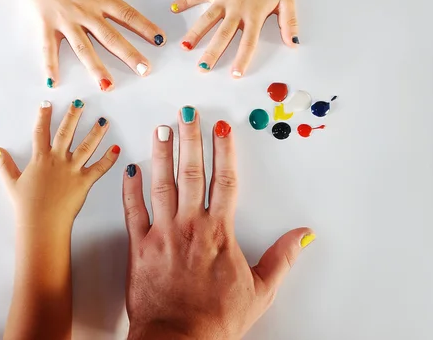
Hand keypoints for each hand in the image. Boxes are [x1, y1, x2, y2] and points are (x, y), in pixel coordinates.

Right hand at [0, 0, 165, 89]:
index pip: (127, 15)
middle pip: (111, 38)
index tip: (159, 40)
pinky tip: (54, 82)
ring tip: (108, 86)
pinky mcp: (46, 26)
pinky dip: (50, 65)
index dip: (145, 27)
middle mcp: (84, 12)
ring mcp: (64, 22)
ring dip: (96, 69)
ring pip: (83, 49)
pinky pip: (48, 49)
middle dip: (129, 55)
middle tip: (144, 71)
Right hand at [0, 99, 119, 339]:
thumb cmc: (26, 206)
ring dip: (96, 132)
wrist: (40, 223)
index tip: (47, 103)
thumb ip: (5, 165)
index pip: (40, 132)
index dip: (43, 117)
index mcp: (39, 159)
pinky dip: (109, 158)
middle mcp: (56, 160)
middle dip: (73, 116)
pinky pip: (99, 168)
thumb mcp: (12, 183)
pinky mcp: (84, 182)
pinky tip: (116, 148)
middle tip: (80, 102)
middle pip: (65, 132)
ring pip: (86, 146)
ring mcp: (71, 170)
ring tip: (104, 120)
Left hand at [122, 108, 313, 338]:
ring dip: (161, 155)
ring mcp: (161, 234)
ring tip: (162, 130)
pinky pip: (132, 212)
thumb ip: (282, 258)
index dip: (224, 151)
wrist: (177, 339)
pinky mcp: (139, 247)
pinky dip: (129, 189)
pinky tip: (129, 169)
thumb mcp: (260, 290)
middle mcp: (189, 226)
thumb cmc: (215, 319)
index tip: (222, 129)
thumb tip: (303, 236)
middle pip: (191, 173)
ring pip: (161, 185)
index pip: (224, 181)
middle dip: (190, 140)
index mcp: (218, 233)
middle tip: (188, 114)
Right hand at [171, 0, 297, 77]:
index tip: (235, 74)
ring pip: (207, 19)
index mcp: (254, 15)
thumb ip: (289, 23)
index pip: (248, 42)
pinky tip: (174, 9)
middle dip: (212, 53)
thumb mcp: (287, 0)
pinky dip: (185, 1)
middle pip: (223, 36)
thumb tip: (292, 43)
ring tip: (185, 47)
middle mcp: (236, 9)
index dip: (242, 59)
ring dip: (195, 34)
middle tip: (203, 67)